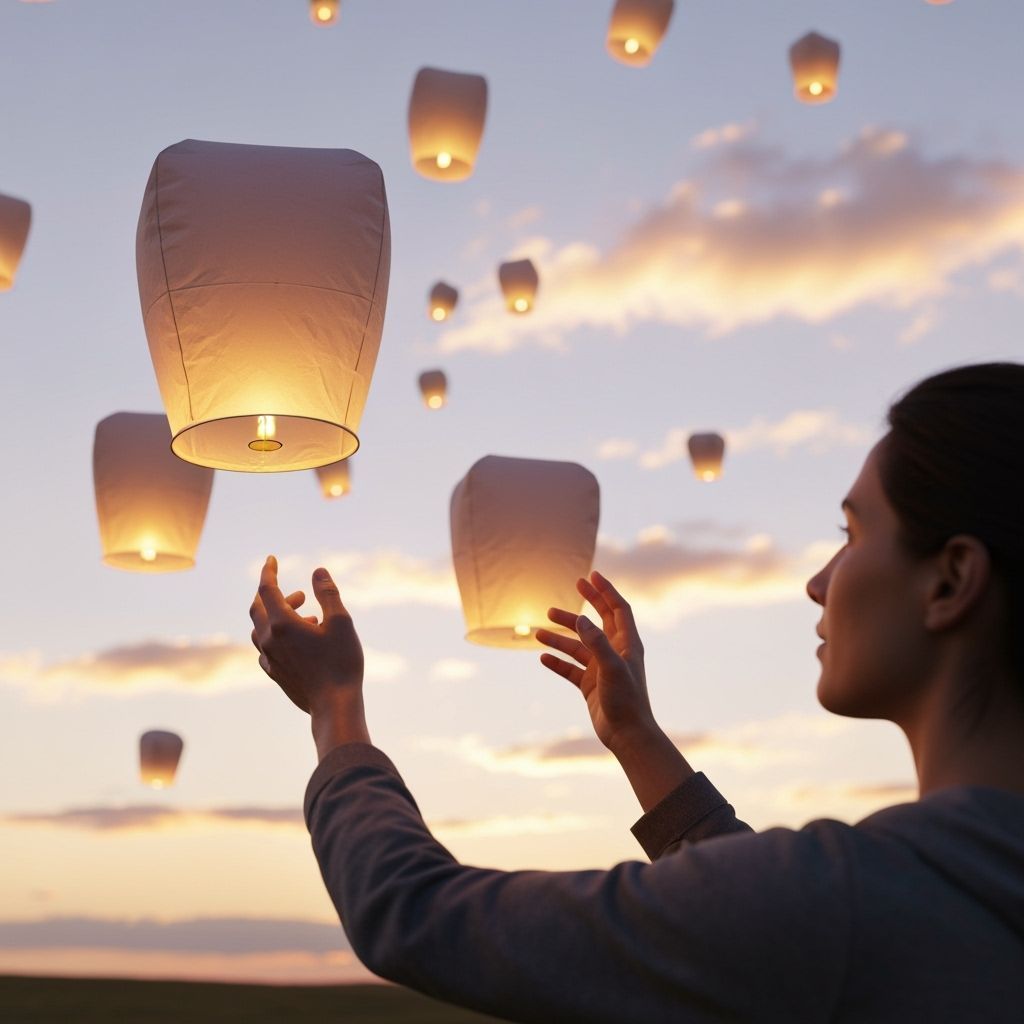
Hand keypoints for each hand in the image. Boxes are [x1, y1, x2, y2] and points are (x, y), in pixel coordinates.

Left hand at [250, 556, 369, 755]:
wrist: (334, 706)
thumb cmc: (341, 662)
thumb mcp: (341, 622)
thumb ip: (328, 594)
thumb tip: (318, 571)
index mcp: (282, 624)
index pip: (267, 589)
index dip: (269, 572)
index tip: (271, 559)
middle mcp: (268, 640)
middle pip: (258, 608)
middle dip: (274, 595)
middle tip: (299, 595)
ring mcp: (268, 658)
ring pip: (260, 628)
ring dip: (278, 616)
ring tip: (307, 618)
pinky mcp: (274, 673)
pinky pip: (265, 646)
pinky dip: (277, 635)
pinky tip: (298, 640)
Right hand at [536, 570, 655, 752]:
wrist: (627, 735)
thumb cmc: (626, 700)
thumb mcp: (611, 667)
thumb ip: (596, 642)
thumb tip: (580, 618)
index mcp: (627, 644)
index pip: (618, 609)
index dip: (606, 591)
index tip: (591, 575)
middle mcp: (615, 653)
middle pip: (598, 621)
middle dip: (585, 604)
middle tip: (570, 588)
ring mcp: (601, 669)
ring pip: (578, 646)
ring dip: (561, 637)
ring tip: (539, 630)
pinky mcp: (590, 686)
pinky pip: (570, 669)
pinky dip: (557, 662)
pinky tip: (543, 658)